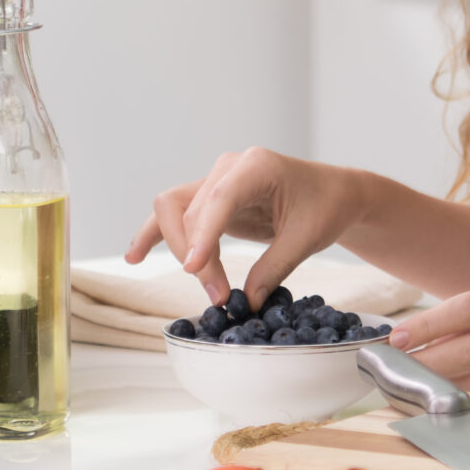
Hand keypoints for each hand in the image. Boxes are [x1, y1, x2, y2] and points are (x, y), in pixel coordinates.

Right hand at [128, 148, 364, 305]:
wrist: (334, 193)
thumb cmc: (324, 207)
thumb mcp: (306, 239)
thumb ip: (273, 268)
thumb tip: (247, 303)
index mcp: (256, 166)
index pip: (219, 198)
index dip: (203, 234)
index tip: (193, 268)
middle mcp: (228, 169)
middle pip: (189, 209)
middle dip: (196, 254)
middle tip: (219, 295)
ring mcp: (216, 181)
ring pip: (174, 210)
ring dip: (176, 248)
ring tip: (194, 283)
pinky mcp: (211, 200)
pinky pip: (175, 214)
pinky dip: (155, 233)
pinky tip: (136, 255)